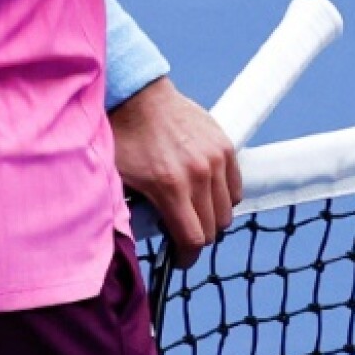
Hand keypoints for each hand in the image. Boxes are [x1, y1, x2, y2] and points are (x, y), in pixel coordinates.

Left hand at [109, 77, 241, 267]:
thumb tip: (141, 239)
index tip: (178, 259)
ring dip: (212, 216)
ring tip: (193, 209)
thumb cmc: (124, 135)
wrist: (138, 94)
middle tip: (181, 231)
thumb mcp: (119, 178)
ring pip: (228, 210)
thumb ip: (132, 212)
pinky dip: (224, 195)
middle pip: (213, 228)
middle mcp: (198, 174)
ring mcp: (215, 158)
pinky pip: (235, 186)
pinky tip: (206, 191)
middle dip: (197, 237)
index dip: (185, 258)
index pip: (193, 240)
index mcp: (169, 186)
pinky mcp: (224, 145)